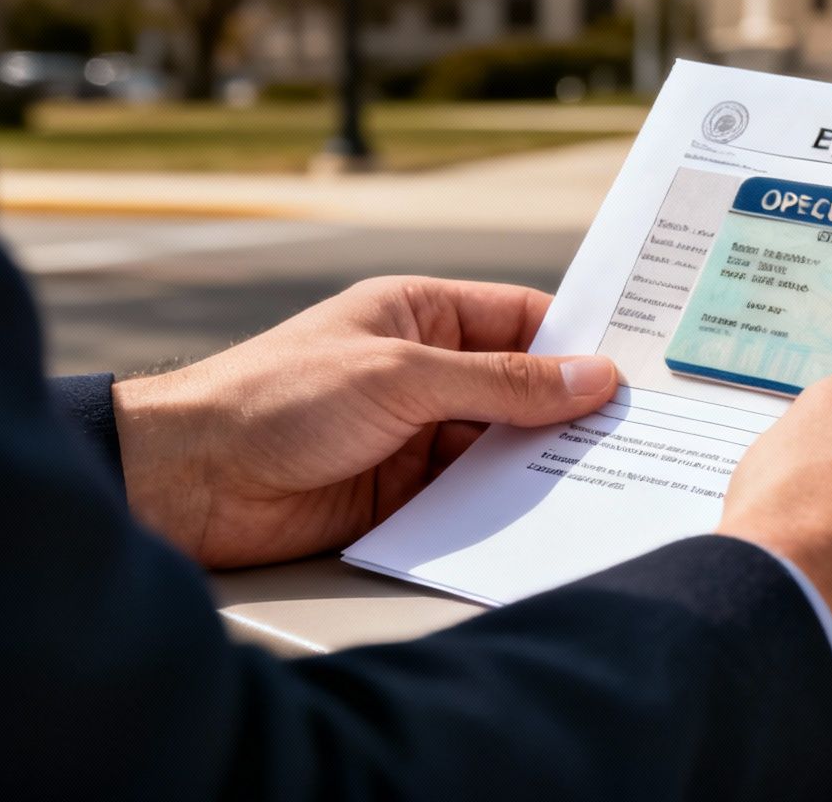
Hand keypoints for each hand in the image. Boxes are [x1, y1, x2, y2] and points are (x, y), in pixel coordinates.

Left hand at [112, 276, 618, 569]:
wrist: (188, 482)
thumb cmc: (278, 398)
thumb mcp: (402, 376)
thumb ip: (500, 383)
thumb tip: (591, 379)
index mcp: (422, 315)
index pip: (524, 320)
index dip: (579, 343)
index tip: (639, 367)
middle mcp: (426, 371)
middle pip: (522, 388)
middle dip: (572, 409)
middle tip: (643, 431)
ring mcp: (416, 435)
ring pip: (504, 447)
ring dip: (545, 463)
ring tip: (610, 477)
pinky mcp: (405, 495)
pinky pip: (474, 497)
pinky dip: (509, 507)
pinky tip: (549, 516)